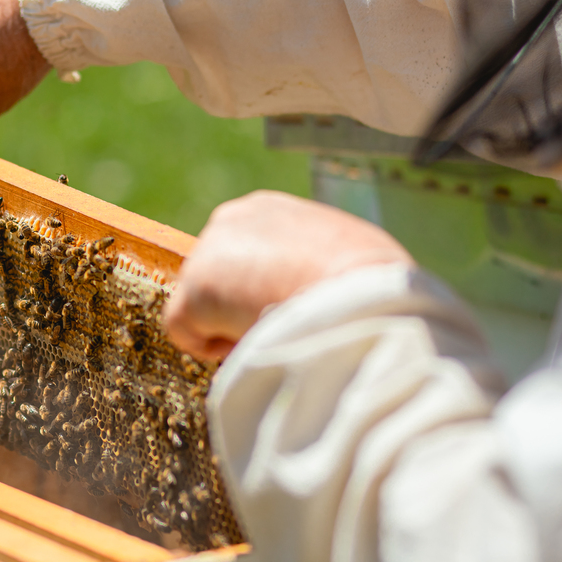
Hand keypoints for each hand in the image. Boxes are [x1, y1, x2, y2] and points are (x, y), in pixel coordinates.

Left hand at [164, 191, 413, 359]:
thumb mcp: (353, 255)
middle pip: (221, 279)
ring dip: (234, 328)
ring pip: (206, 308)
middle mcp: (232, 220)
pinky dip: (212, 350)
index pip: (249, 254)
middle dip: (241, 306)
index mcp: (270, 211)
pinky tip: (253, 346)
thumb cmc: (373, 282)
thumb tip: (324, 290)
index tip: (287, 309)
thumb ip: (321, 264)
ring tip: (277, 335)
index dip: (263, 288)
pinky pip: (188, 334)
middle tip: (281, 327)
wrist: (360, 296)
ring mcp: (209, 254)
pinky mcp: (195, 291)